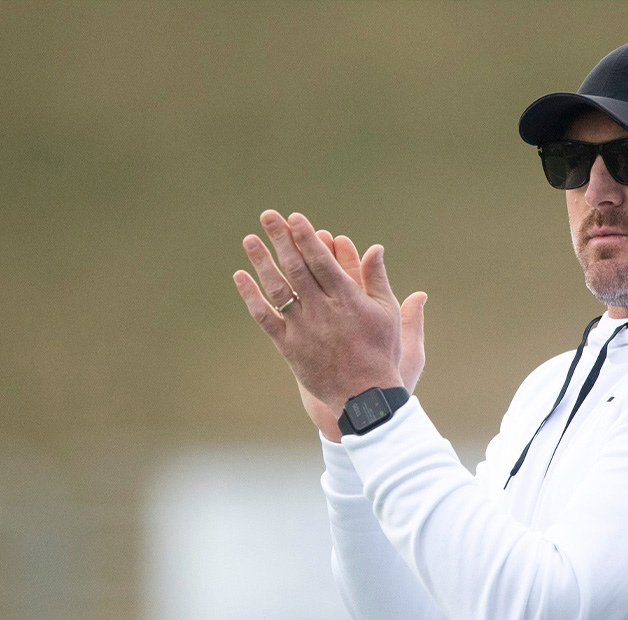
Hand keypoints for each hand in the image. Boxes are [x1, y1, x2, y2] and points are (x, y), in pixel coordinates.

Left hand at [233, 210, 427, 427]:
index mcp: (347, 299)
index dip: (306, 237)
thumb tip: (375, 248)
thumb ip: (377, 279)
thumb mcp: (387, 312)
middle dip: (281, 239)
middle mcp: (322, 310)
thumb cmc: (380, 352)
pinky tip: (241, 277)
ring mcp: (303, 327)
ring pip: (277, 288)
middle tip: (268, 216)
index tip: (295, 218)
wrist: (364, 395)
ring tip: (250, 239)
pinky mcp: (288, 345)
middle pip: (296, 267)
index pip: (321, 260)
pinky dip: (251, 296)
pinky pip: (265, 317)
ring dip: (262, 261)